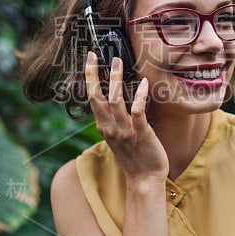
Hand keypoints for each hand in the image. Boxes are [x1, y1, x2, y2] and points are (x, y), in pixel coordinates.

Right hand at [85, 52, 168, 181]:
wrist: (145, 180)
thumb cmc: (135, 157)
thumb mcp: (119, 136)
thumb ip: (115, 120)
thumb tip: (116, 99)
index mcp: (104, 127)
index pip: (92, 99)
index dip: (89, 78)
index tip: (89, 60)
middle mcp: (110, 128)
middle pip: (97, 97)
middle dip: (94, 75)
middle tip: (96, 55)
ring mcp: (124, 131)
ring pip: (115, 101)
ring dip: (115, 80)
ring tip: (117, 62)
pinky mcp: (141, 134)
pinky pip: (137, 111)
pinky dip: (139, 95)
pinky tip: (143, 82)